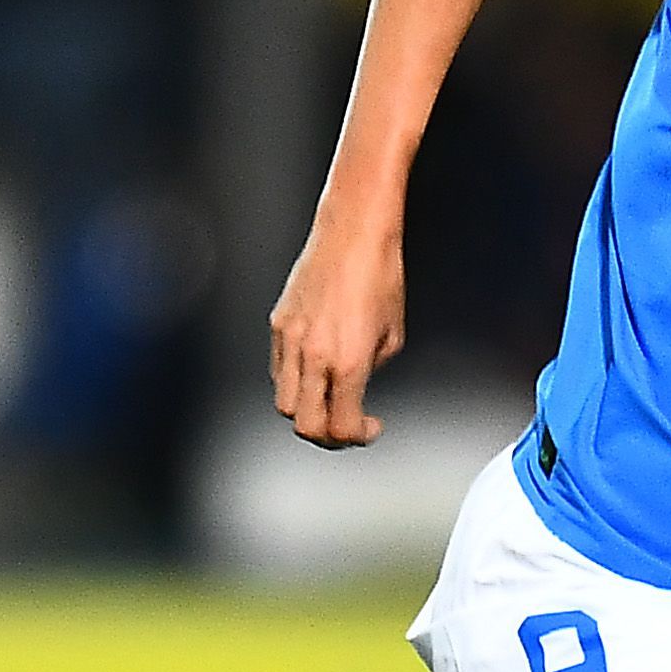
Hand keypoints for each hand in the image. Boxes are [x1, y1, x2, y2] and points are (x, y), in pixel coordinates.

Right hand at [269, 226, 406, 447]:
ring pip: (285, 403)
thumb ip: (370, 370)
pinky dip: (295, 382)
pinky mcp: (278, 323)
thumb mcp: (391, 336)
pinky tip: (316, 370)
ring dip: (307, 412)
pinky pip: (279, 369)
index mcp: (348, 363)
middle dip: (329, 437)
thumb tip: (354, 387)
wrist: (354, 234)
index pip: (341, 427)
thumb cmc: (380, 277)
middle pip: (306, 426)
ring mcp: (291, 340)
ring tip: (328, 401)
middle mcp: (314, 356)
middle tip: (347, 427)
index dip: (358, 437)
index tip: (371, 428)